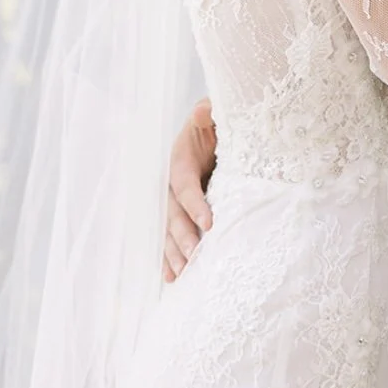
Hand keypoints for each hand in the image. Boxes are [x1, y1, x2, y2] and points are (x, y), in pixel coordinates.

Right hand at [163, 98, 216, 281]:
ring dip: (173, 252)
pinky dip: (169, 257)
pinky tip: (172, 278)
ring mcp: (173, 199)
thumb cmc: (218, 121)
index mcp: (180, 157)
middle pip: (172, 211)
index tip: (209, 223)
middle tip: (194, 257)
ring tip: (182, 275)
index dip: (194, 203)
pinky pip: (170, 236)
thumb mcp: (215, 113)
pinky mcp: (178, 212)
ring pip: (168, 228)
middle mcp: (171, 180)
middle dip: (182, 236)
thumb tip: (206, 108)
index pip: (184, 183)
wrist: (216, 128)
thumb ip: (209, 113)